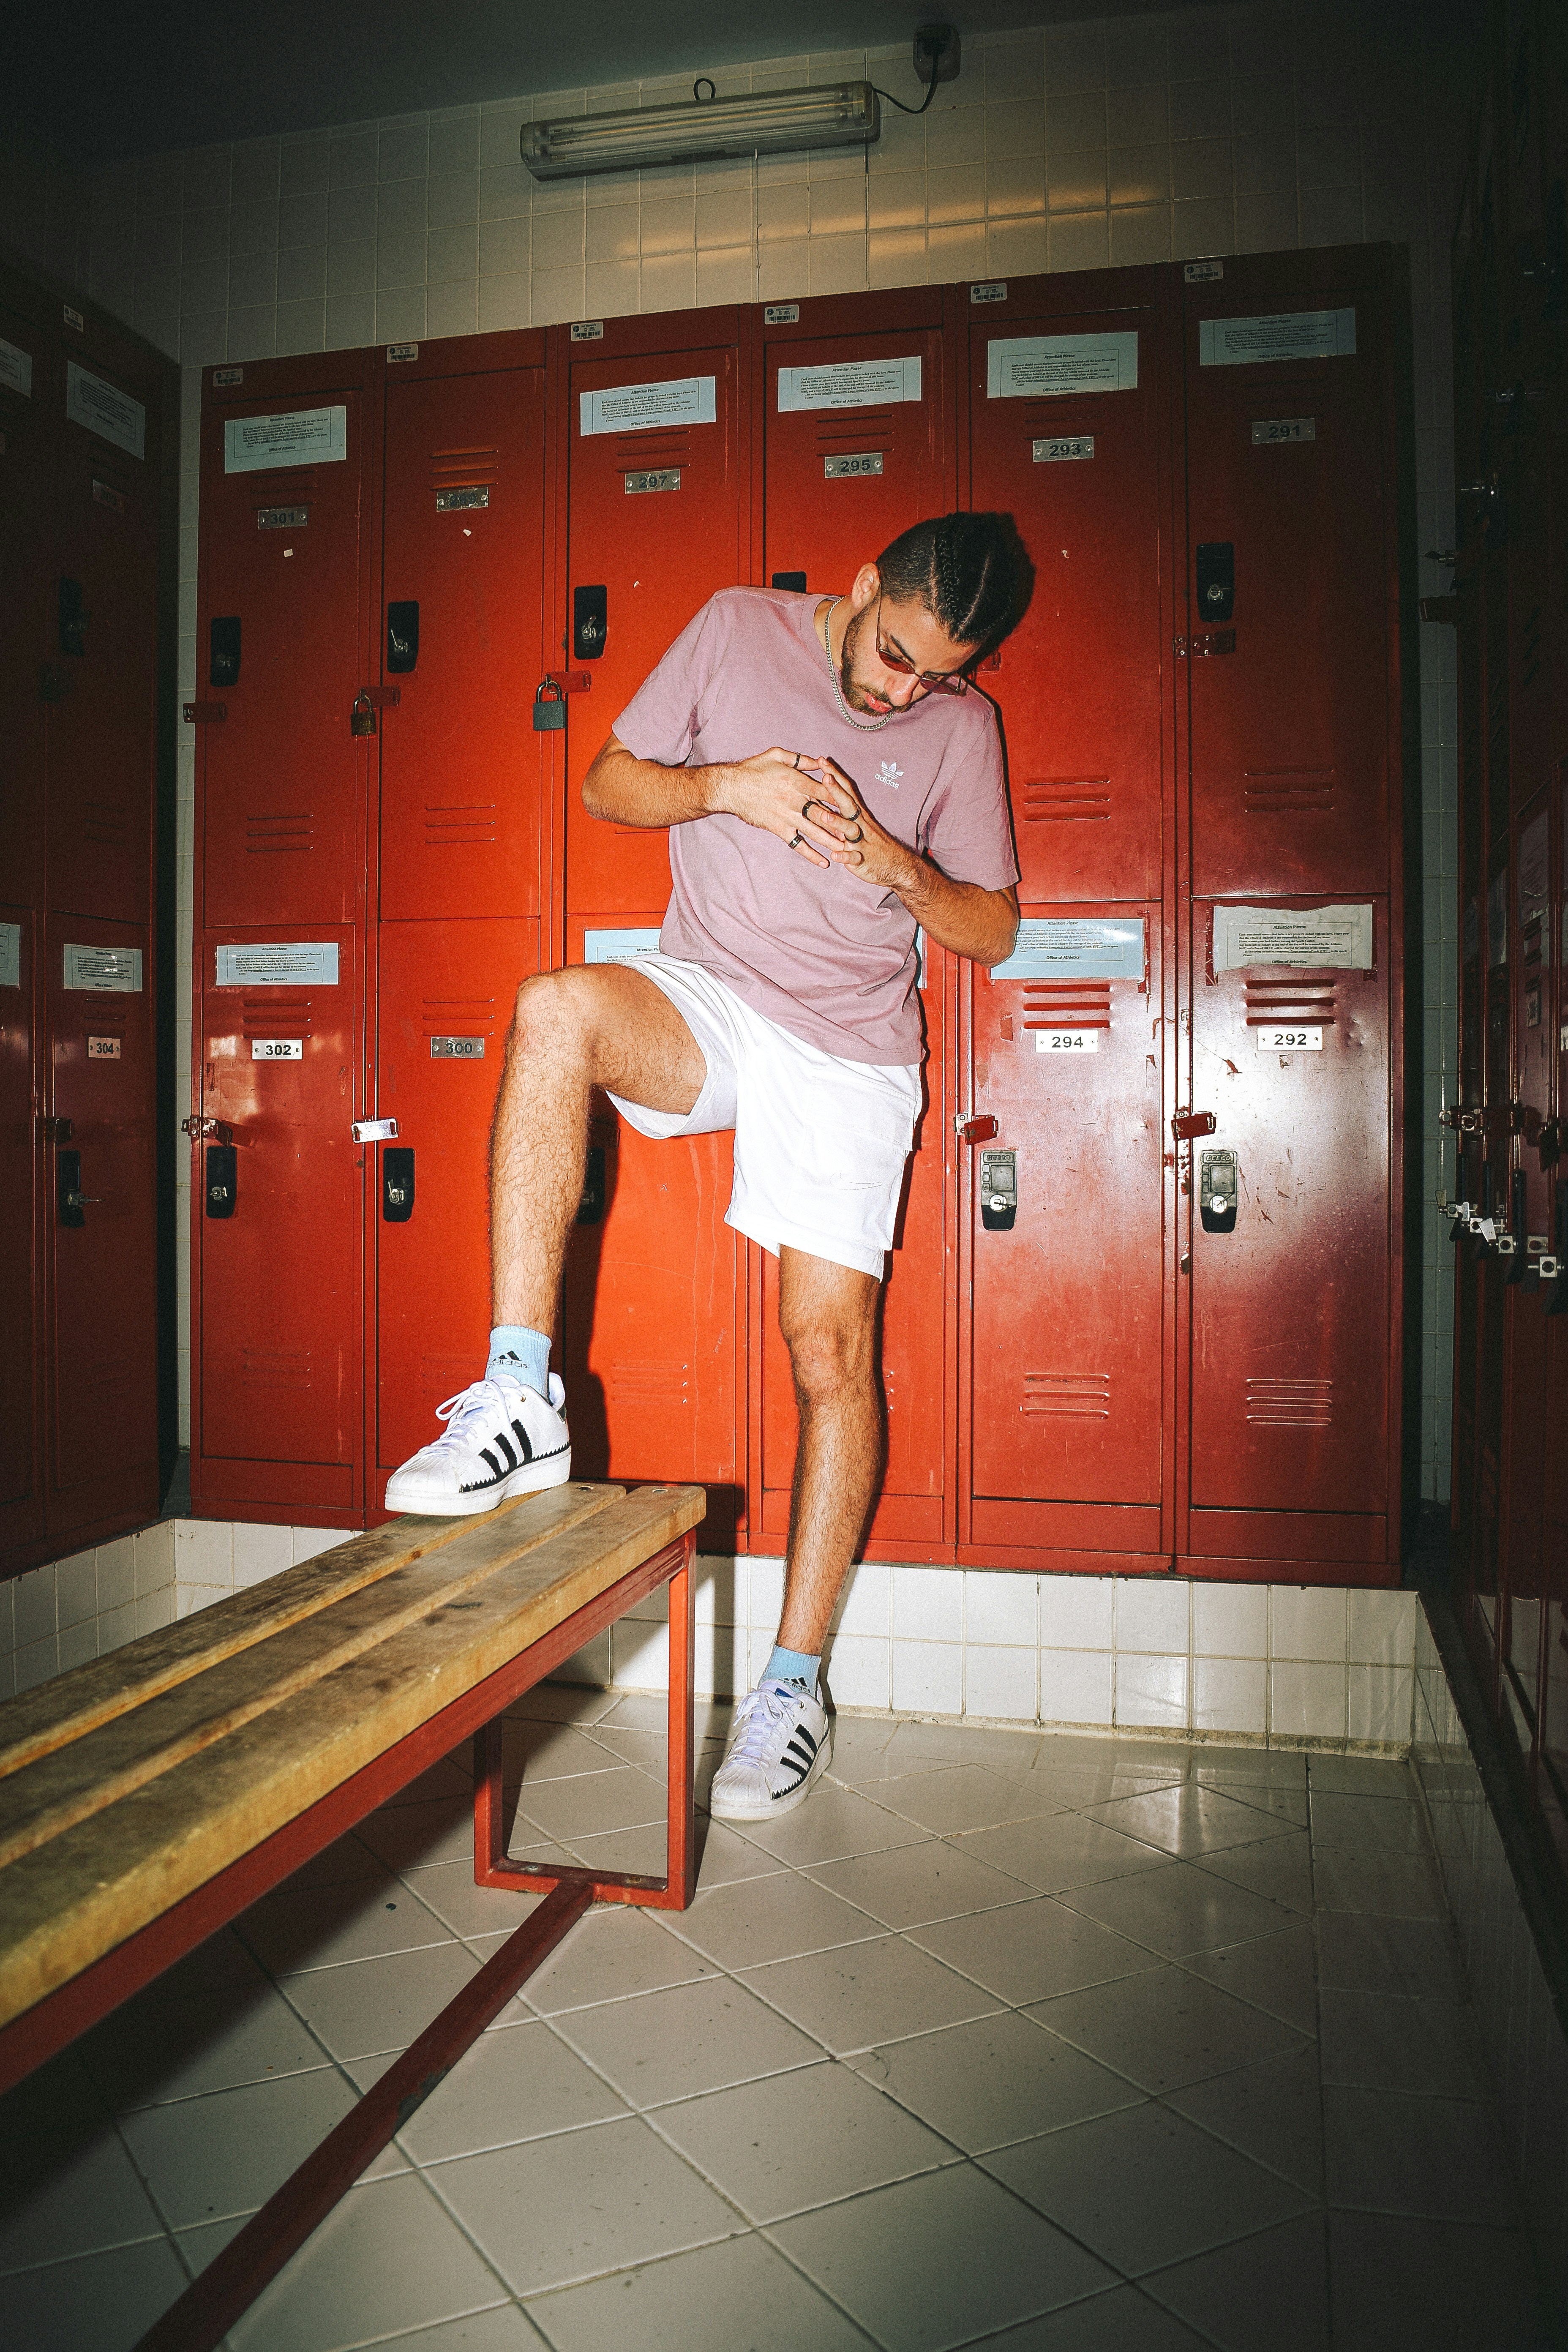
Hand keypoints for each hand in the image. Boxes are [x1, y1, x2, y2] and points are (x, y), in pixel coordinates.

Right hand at [713, 746, 851, 867]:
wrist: (730, 788)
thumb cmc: (753, 769)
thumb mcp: (777, 755)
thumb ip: (801, 760)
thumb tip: (819, 762)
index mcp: (797, 781)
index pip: (826, 791)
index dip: (842, 798)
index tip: (856, 806)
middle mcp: (795, 800)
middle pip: (824, 813)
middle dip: (842, 824)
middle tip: (859, 833)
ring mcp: (787, 816)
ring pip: (815, 831)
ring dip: (832, 841)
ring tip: (848, 850)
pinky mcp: (778, 829)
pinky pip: (797, 844)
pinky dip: (810, 854)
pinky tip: (823, 862)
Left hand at [794, 757, 920, 894]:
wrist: (896, 866)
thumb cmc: (872, 844)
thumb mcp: (858, 824)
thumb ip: (843, 813)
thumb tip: (825, 799)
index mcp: (858, 815)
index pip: (846, 790)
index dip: (835, 775)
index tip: (822, 760)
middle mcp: (860, 825)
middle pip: (848, 804)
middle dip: (836, 790)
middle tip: (825, 777)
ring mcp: (862, 842)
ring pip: (849, 830)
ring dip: (837, 822)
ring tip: (824, 814)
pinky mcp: (862, 860)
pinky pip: (853, 857)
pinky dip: (845, 855)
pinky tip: (835, 854)